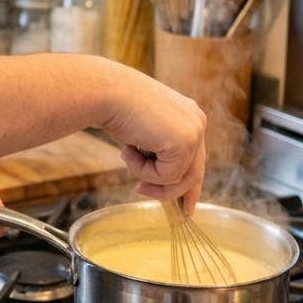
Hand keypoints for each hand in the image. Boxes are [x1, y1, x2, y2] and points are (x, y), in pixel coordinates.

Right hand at [103, 68, 207, 212]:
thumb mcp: (144, 131)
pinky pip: (166, 177)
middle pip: (193, 173)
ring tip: (127, 158)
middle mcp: (197, 122)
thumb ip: (160, 150)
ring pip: (179, 179)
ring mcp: (194, 131)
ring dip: (148, 176)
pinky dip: (142, 170)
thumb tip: (164, 180)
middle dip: (169, 191)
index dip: (190, 186)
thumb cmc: (116, 107)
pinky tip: (128, 149)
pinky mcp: (184, 142)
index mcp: (189, 116)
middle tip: (140, 190)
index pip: (196, 158)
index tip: (186, 210)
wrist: (105, 92)